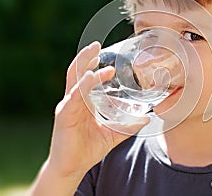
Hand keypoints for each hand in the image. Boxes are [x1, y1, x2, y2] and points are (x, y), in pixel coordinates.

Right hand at [30, 42, 148, 195]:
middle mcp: (73, 101)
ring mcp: (67, 107)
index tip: (102, 51)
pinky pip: (74, 97)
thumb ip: (128, 126)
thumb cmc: (87, 149)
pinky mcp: (65, 117)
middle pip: (76, 73)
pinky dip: (82, 85)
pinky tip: (90, 77)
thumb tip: (147, 118)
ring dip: (84, 65)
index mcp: (82, 102)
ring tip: (94, 54)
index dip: (91, 63)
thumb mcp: (112, 134)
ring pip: (74, 81)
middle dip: (85, 57)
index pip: (84, 78)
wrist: (72, 168)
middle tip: (96, 44)